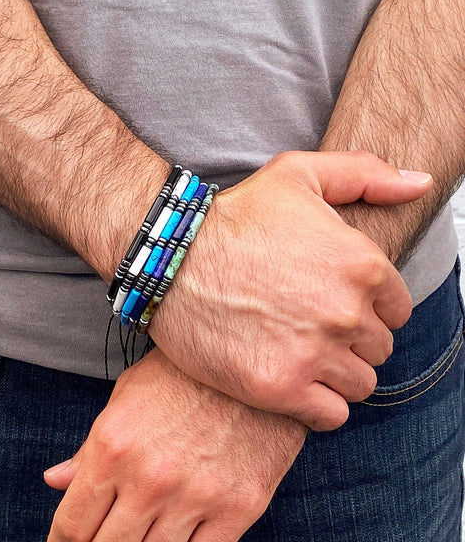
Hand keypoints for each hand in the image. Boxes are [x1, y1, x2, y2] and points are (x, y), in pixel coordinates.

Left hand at [44, 349, 305, 541]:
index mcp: (113, 446)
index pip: (72, 525)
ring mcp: (195, 497)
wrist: (255, 357)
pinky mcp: (238, 508)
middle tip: (105, 536)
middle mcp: (149, 478)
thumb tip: (54, 480)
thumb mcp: (128, 394)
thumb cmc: (185, 372)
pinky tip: (174, 540)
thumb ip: (88, 446)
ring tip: (141, 533)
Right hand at [149, 151, 431, 429]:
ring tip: (297, 351)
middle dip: (350, 340)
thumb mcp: (297, 175)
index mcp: (361, 266)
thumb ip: (365, 173)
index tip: (331, 302)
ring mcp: (314, 353)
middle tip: (307, 325)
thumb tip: (418, 183)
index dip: (365, 308)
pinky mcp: (280, 387)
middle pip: (377, 348)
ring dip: (335, 373)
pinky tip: (291, 378)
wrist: (171, 258)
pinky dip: (317, 403)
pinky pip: (330, 415)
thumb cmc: (233, 218)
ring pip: (358, 383)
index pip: (397, 310)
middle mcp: (345, 313)